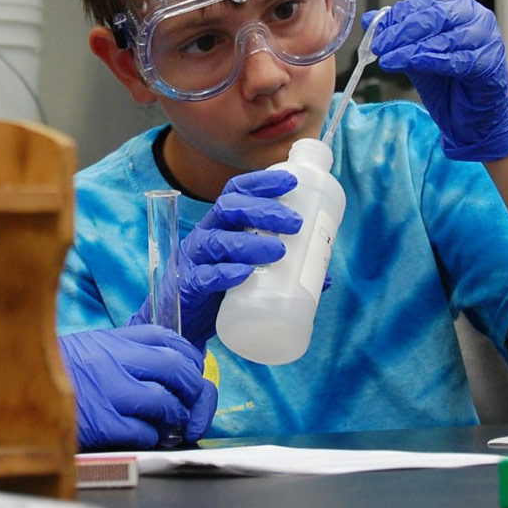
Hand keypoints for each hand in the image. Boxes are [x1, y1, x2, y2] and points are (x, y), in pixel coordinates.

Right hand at [59, 325, 217, 450]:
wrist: (13, 384)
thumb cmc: (53, 369)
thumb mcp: (88, 346)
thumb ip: (121, 349)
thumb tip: (161, 362)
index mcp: (111, 340)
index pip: (164, 338)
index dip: (187, 352)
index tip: (192, 363)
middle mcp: (114, 362)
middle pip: (174, 368)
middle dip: (191, 385)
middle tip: (191, 397)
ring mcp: (109, 393)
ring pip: (165, 403)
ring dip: (175, 415)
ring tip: (171, 420)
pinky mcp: (103, 425)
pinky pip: (144, 431)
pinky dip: (153, 435)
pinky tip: (148, 434)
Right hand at [129, 170, 301, 352]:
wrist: (182, 326)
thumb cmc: (219, 290)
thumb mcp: (250, 273)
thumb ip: (283, 271)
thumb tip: (324, 277)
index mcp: (221, 225)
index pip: (236, 191)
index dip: (261, 182)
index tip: (292, 181)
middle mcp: (206, 235)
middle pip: (229, 208)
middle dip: (263, 209)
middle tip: (295, 222)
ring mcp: (194, 260)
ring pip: (217, 240)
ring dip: (250, 242)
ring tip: (279, 251)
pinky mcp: (188, 286)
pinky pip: (204, 276)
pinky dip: (225, 274)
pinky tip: (244, 274)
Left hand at [363, 0, 507, 161]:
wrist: (469, 117)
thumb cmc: (447, 82)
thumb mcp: (414, 55)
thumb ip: (396, 36)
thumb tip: (368, 19)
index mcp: (457, 7)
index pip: (427, 1)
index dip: (400, 15)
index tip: (378, 31)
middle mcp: (476, 17)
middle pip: (436, 16)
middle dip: (403, 31)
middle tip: (380, 46)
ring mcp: (487, 39)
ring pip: (446, 38)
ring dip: (413, 49)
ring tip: (390, 59)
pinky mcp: (490, 63)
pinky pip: (459, 59)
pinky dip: (433, 61)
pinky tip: (414, 64)